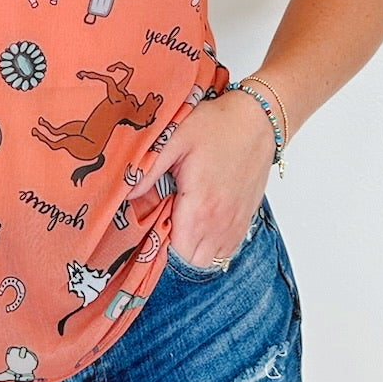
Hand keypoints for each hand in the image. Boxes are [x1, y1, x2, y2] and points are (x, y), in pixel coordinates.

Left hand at [130, 88, 276, 268]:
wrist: (257, 120)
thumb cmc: (216, 126)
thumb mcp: (174, 140)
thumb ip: (148, 171)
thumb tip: (124, 193)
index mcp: (199, 206)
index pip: (176, 252)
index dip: (159, 246)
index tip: (151, 228)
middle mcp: (220, 221)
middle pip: (191, 261)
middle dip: (174, 250)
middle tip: (164, 224)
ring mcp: (236, 222)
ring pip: (211, 260)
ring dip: (194, 249)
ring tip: (183, 225)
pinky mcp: (246, 218)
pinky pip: (228, 250)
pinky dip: (213, 246)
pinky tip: (202, 224)